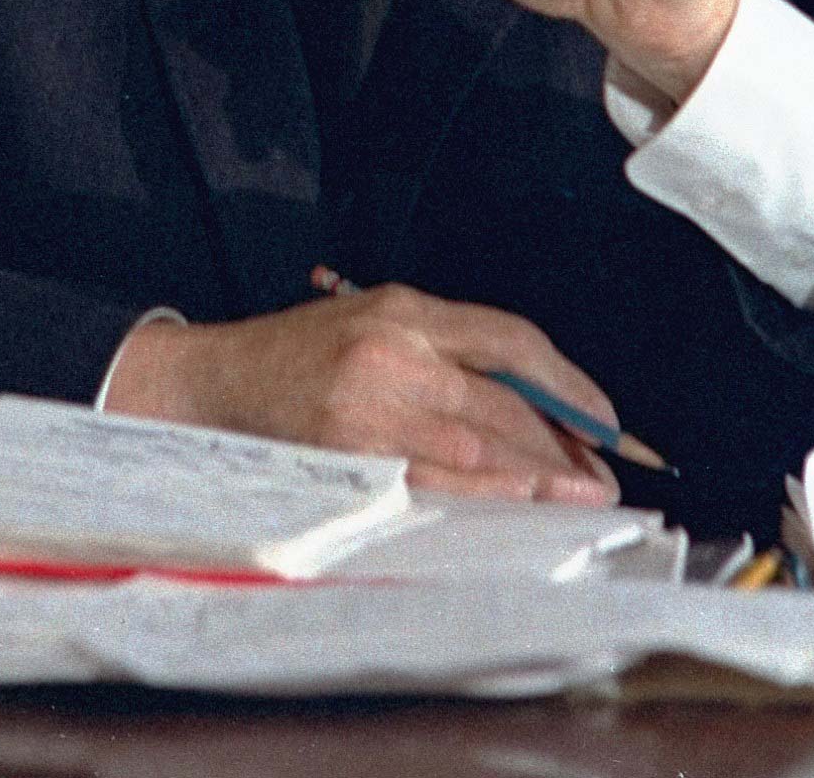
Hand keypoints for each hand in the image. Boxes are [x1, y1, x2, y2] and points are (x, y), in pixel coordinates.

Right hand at [102, 284, 620, 503]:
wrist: (207, 385)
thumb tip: (535, 402)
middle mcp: (390, 350)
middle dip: (563, 441)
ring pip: (476, 443)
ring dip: (538, 475)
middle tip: (606, 472)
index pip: (510, 339)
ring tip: (582, 498)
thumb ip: (445, 348)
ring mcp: (366, 406)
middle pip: (501, 398)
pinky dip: (483, 492)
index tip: (607, 419)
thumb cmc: (296, 355)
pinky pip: (432, 480)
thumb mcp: (371, 318)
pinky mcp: (346, 455)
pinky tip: (517, 504)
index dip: (568, 382)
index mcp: (403, 308)